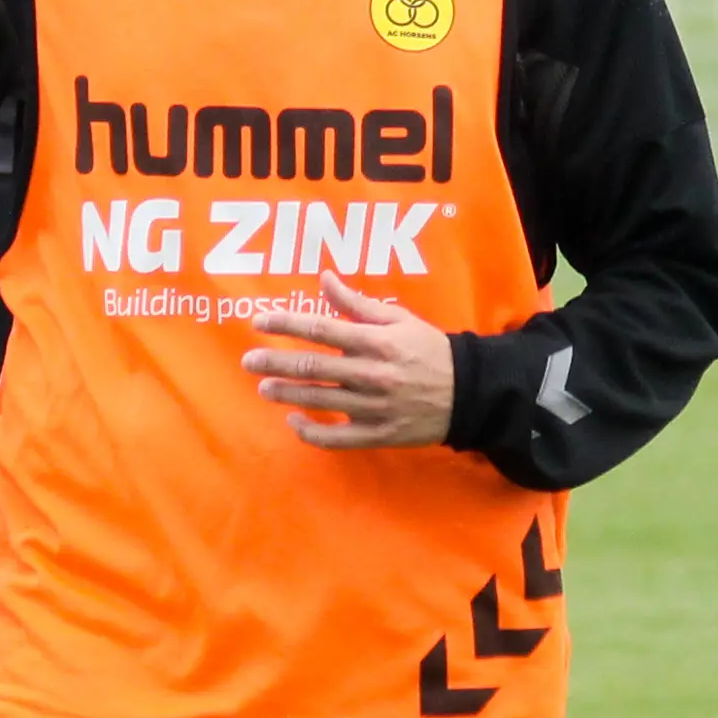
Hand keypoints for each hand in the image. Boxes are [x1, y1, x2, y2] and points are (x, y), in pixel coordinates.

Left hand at [241, 270, 455, 449]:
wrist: (468, 394)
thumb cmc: (429, 350)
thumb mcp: (399, 319)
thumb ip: (357, 302)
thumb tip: (324, 278)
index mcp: (377, 341)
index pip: (322, 329)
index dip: (286, 324)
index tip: (259, 322)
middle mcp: (372, 374)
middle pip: (313, 367)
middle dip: (275, 363)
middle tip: (248, 361)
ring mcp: (374, 408)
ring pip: (320, 401)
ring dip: (287, 394)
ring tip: (264, 387)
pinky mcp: (378, 435)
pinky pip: (337, 439)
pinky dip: (311, 432)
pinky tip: (294, 422)